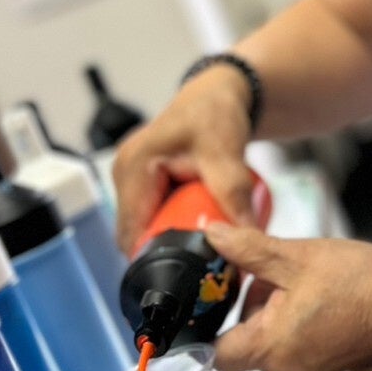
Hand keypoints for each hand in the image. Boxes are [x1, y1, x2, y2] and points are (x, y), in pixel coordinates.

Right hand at [112, 66, 255, 253]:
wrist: (220, 92)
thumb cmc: (215, 112)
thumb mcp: (225, 154)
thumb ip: (233, 195)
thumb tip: (246, 237)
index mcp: (132, 169)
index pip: (131, 233)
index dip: (154, 259)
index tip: (186, 277)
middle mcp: (126, 175)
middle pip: (139, 234)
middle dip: (168, 254)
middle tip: (203, 270)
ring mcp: (135, 180)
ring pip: (149, 228)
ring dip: (173, 242)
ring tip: (206, 256)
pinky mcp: (148, 184)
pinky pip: (157, 217)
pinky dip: (176, 229)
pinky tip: (200, 238)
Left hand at [205, 224, 371, 370]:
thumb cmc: (359, 281)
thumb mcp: (297, 256)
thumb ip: (248, 249)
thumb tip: (209, 233)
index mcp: (270, 348)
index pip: (215, 353)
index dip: (209, 324)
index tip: (218, 293)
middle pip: (243, 341)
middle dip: (253, 305)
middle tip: (274, 272)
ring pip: (269, 341)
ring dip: (275, 310)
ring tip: (302, 280)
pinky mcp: (323, 368)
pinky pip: (292, 345)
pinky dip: (294, 321)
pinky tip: (317, 294)